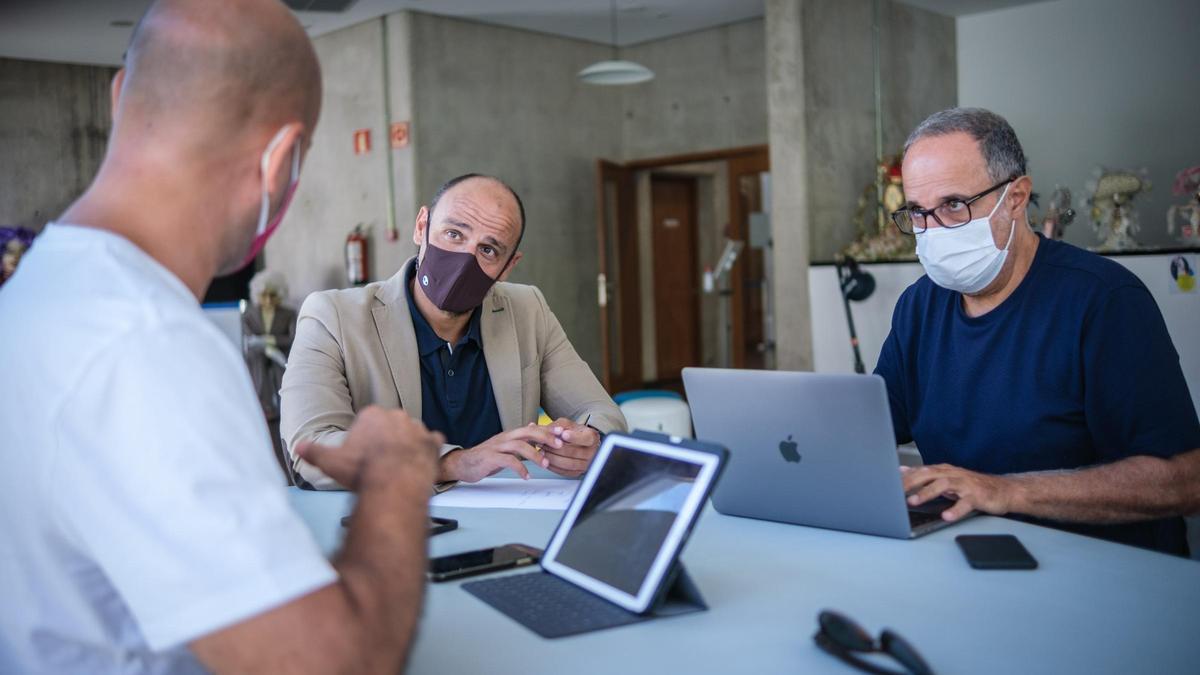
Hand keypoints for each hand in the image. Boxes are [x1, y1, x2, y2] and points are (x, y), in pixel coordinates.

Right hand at [295, 406, 442, 490]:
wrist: (395, 483)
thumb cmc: (364, 471)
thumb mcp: (331, 461)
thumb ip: (314, 452)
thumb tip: (298, 447)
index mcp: (372, 415)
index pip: (367, 422)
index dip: (363, 439)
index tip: (362, 454)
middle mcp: (397, 416)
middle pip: (389, 426)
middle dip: (385, 440)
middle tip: (379, 461)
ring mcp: (418, 428)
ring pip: (410, 434)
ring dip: (406, 445)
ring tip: (398, 466)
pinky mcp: (433, 442)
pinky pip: (432, 443)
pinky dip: (428, 451)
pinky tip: (419, 462)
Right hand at [440, 425, 560, 482]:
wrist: (463, 464)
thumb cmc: (486, 457)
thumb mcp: (507, 448)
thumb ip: (522, 441)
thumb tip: (537, 434)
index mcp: (511, 435)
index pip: (533, 428)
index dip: (549, 430)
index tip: (563, 434)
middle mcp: (505, 438)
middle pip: (528, 432)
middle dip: (546, 437)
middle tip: (559, 445)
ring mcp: (497, 447)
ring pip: (519, 445)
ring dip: (535, 454)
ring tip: (545, 464)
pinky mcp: (490, 458)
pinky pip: (508, 461)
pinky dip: (520, 468)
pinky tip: (526, 475)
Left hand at [541, 418, 600, 477]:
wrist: (576, 442)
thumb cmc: (572, 432)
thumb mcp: (566, 424)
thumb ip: (558, 426)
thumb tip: (552, 430)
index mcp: (592, 437)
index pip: (586, 439)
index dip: (574, 437)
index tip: (563, 434)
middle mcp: (591, 452)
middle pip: (574, 452)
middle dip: (556, 448)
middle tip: (544, 443)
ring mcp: (586, 464)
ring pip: (568, 464)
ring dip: (553, 458)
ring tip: (542, 452)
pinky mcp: (578, 472)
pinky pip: (565, 472)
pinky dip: (553, 467)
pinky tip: (546, 460)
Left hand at [901, 463, 1019, 521]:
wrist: (1003, 490)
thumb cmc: (972, 486)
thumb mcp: (946, 478)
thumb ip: (925, 476)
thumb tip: (902, 470)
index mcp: (943, 470)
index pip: (919, 471)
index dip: (903, 477)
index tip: (886, 482)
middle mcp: (953, 474)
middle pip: (928, 474)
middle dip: (909, 482)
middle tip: (894, 492)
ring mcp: (965, 484)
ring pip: (944, 484)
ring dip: (927, 493)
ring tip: (913, 501)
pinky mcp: (977, 496)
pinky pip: (965, 503)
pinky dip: (955, 509)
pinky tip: (946, 516)